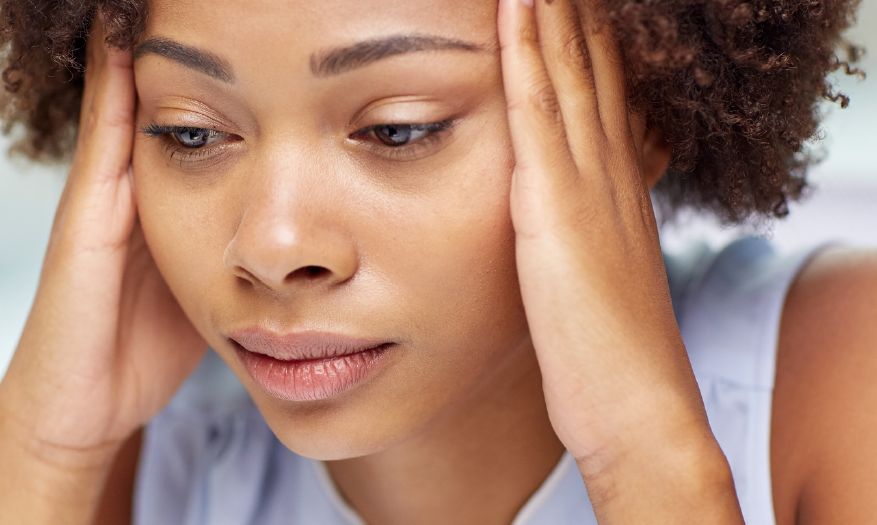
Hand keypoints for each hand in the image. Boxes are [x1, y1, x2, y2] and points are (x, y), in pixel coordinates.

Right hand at [0, 15, 206, 523]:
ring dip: (142, 45)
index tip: (255, 27)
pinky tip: (123, 34)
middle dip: (182, 44)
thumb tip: (284, 223)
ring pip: (126, 96)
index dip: (222, 72)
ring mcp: (101, 193)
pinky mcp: (84, 214)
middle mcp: (131, 183)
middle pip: (162, 92)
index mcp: (166, 198)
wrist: (80, 406)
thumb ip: (228, 241)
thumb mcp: (204, 281)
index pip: (199, 115)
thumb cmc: (143, 348)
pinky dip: (111, 81)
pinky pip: (102, 135)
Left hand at [498, 0, 742, 520]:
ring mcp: (587, 185)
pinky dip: (525, 56)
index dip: (586, 44)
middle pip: (591, 70)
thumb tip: (559, 225)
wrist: (636, 405)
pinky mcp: (556, 207)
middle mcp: (609, 174)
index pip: (601, 95)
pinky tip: (514, 9)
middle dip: (573, 15)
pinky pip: (536, 112)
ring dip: (551, 15)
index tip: (568, 2)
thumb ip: (584, 239)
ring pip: (567, 75)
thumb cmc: (608, 357)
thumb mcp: (598, 280)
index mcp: (616, 190)